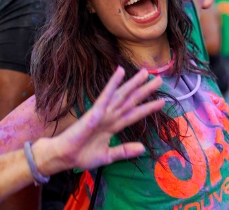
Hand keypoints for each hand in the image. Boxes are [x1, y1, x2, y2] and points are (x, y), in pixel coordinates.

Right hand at [42, 67, 163, 173]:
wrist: (65, 157)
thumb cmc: (82, 155)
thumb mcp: (108, 155)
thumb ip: (125, 150)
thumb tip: (143, 148)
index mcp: (114, 126)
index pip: (135, 114)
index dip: (149, 107)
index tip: (162, 101)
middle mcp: (111, 116)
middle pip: (132, 100)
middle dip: (145, 90)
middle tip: (160, 79)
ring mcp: (104, 112)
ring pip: (123, 95)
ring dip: (135, 83)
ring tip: (146, 72)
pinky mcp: (95, 111)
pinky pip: (106, 95)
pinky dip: (113, 83)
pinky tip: (120, 72)